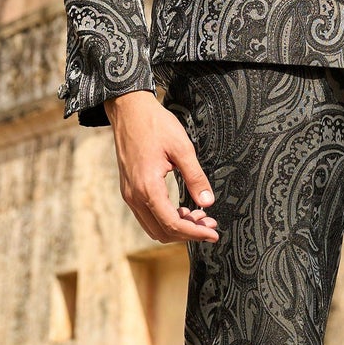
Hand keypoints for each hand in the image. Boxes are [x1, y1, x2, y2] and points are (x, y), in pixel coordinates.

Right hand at [105, 90, 219, 245]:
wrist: (129, 110)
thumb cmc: (155, 125)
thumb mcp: (182, 148)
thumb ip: (195, 177)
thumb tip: (208, 202)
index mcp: (148, 187)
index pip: (172, 224)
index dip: (195, 233)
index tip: (214, 234)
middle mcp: (134, 196)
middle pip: (162, 232)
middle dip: (188, 232)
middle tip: (209, 223)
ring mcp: (129, 194)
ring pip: (153, 227)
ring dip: (176, 227)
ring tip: (198, 216)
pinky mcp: (129, 189)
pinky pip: (147, 215)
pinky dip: (165, 218)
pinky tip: (182, 209)